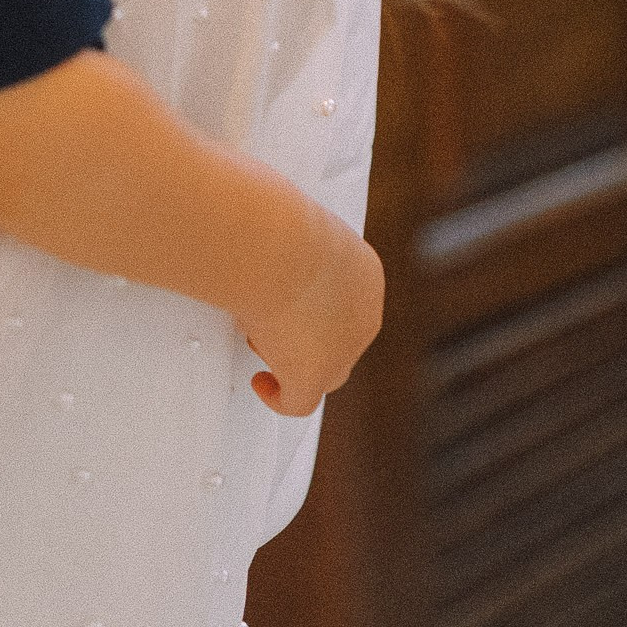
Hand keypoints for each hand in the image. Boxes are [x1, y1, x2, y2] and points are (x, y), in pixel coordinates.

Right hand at [243, 220, 383, 416]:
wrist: (278, 249)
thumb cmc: (279, 227)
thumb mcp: (293, 225)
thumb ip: (288, 240)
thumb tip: (263, 229)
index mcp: (365, 274)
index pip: (349, 302)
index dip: (319, 307)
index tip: (292, 301)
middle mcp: (364, 314)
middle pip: (340, 339)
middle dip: (307, 334)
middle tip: (273, 320)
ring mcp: (343, 349)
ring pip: (325, 369)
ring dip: (293, 359)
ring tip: (261, 338)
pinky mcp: (314, 376)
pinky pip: (300, 401)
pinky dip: (280, 396)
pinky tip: (263, 383)